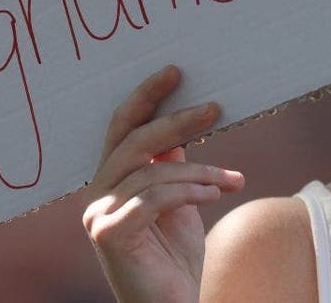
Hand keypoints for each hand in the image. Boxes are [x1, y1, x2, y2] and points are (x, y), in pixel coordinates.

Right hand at [83, 65, 244, 302]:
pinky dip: (188, 192)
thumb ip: (171, 166)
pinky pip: (153, 198)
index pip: (123, 128)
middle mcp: (98, 195)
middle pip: (135, 141)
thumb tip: (180, 128)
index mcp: (112, 181)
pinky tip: (215, 196)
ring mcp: (98, 215)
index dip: (146, 97)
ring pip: (152, 170)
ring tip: (232, 181)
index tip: (176, 72)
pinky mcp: (109, 235)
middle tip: (215, 107)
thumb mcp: (179, 202)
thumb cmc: (175, 259)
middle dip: (177, 120)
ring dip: (200, 171)